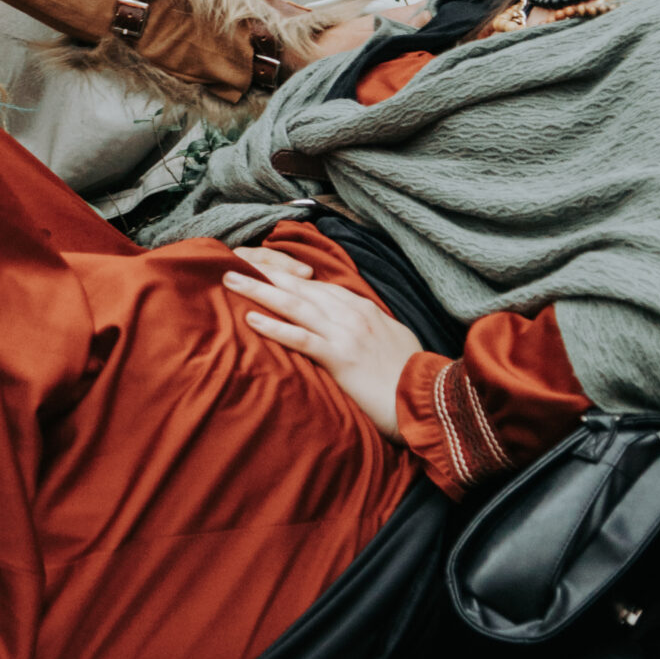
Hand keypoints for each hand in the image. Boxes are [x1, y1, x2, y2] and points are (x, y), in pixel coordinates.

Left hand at [222, 245, 419, 438]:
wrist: (429, 399)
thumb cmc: (409, 375)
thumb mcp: (390, 340)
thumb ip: (366, 326)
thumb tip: (349, 321)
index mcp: (361, 308)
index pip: (314, 284)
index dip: (283, 272)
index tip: (257, 263)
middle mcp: (351, 314)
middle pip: (298, 286)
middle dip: (263, 271)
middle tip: (232, 259)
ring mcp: (346, 333)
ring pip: (294, 305)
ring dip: (259, 290)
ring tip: (230, 279)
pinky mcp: (342, 358)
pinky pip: (302, 338)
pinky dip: (276, 327)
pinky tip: (251, 319)